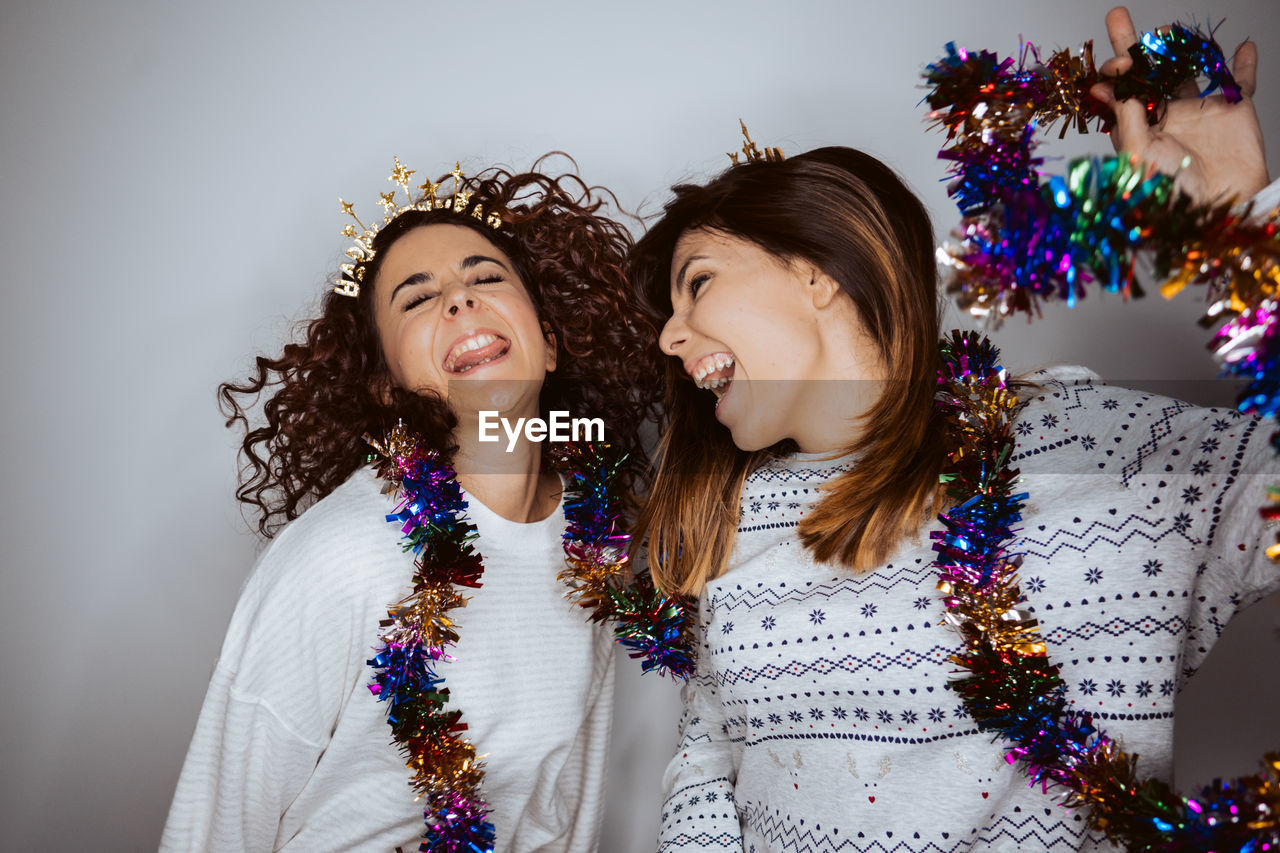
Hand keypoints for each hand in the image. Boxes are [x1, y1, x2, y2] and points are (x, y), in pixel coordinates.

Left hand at [1089, 6, 1269, 204]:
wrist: (1215, 212)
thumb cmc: (1169, 195)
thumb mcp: (1138, 156)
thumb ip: (1126, 117)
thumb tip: (1106, 84)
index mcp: (1137, 129)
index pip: (1121, 91)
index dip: (1115, 73)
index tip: (1117, 63)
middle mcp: (1166, 117)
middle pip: (1147, 73)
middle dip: (1132, 45)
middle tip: (1116, 16)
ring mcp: (1200, 112)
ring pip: (1188, 69)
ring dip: (1178, 47)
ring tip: (1167, 32)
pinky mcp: (1234, 111)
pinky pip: (1240, 81)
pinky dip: (1242, 62)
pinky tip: (1242, 46)